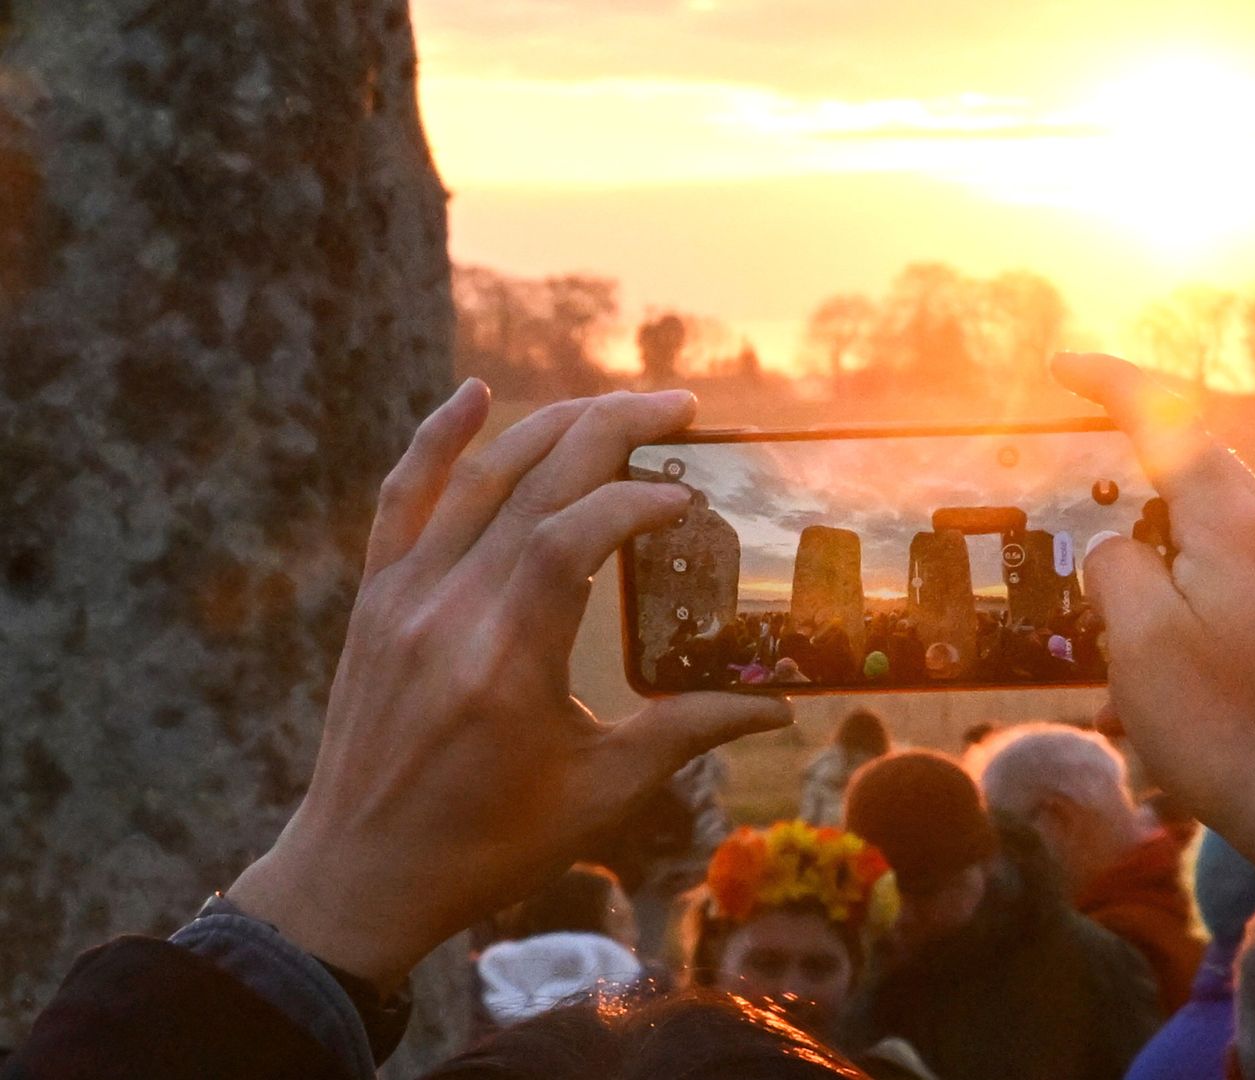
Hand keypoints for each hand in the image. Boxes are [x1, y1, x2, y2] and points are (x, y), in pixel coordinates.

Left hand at [227, 382, 790, 987]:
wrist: (358, 873)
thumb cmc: (487, 844)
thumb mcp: (599, 795)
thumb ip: (686, 734)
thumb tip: (776, 709)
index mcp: (505, 662)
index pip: (572, 537)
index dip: (637, 502)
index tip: (690, 499)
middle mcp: (448, 613)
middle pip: (533, 483)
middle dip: (613, 429)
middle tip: (680, 408)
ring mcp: (403, 598)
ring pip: (478, 476)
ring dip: (551, 425)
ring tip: (617, 404)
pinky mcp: (375, 599)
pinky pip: (402, 497)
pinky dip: (435, 439)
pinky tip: (473, 392)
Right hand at [1055, 353, 1254, 914]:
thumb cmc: (1231, 733)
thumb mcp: (1140, 644)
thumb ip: (1115, 567)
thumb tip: (1116, 544)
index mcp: (1242, 525)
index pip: (1172, 418)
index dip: (1113, 381)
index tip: (1061, 366)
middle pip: (1197, 464)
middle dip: (1130, 461)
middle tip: (1072, 475)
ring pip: (1211, 525)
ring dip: (1153, 543)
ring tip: (1108, 600)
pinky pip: (1231, 573)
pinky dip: (1181, 586)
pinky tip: (1154, 651)